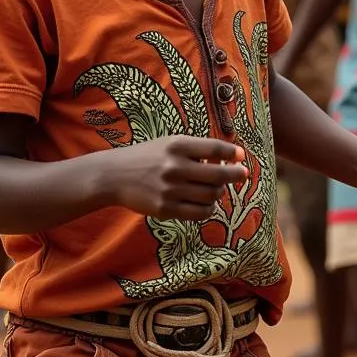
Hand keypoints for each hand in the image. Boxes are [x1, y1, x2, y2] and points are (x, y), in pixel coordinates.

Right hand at [109, 136, 249, 220]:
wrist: (114, 176)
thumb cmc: (146, 157)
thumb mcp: (168, 144)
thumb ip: (194, 150)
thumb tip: (227, 160)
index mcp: (176, 146)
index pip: (214, 148)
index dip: (232, 153)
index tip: (241, 156)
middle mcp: (175, 167)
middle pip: (218, 174)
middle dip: (235, 174)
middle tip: (242, 174)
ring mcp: (170, 190)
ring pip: (211, 195)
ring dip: (218, 192)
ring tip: (215, 188)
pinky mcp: (166, 209)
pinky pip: (199, 213)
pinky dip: (207, 208)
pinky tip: (205, 203)